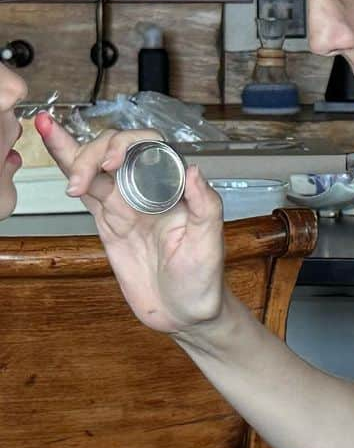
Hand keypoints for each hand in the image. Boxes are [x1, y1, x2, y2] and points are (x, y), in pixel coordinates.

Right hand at [36, 115, 225, 333]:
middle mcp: (150, 189)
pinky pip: (87, 192)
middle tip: (83, 178)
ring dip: (75, 155)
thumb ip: (206, 206)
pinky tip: (55, 148)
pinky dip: (70, 171)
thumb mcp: (211, 243)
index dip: (126, 146)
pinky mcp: (109, 221)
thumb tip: (194, 170)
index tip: (111, 164)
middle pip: (115, 151)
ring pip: (96, 167)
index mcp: (175, 187)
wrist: (183, 312)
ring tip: (49, 135)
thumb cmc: (203, 278)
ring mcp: (126, 204)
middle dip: (94, 153)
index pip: (149, 147)